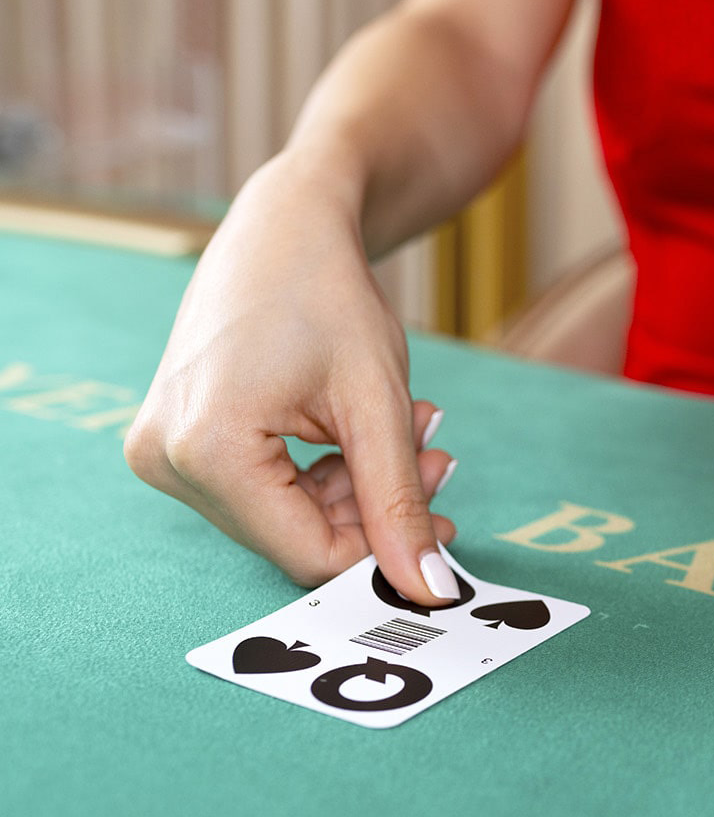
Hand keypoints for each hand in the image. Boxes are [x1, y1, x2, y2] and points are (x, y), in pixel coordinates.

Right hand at [126, 156, 459, 604]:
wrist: (285, 225)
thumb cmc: (330, 295)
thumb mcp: (379, 405)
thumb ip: (400, 503)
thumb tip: (430, 591)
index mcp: (208, 450)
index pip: (308, 554)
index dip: (385, 555)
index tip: (446, 530)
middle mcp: (168, 460)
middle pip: (294, 536)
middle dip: (375, 509)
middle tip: (438, 460)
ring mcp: (163, 452)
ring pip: (284, 515)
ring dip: (357, 488)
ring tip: (415, 430)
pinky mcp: (177, 440)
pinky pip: (262, 489)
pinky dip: (322, 472)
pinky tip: (364, 431)